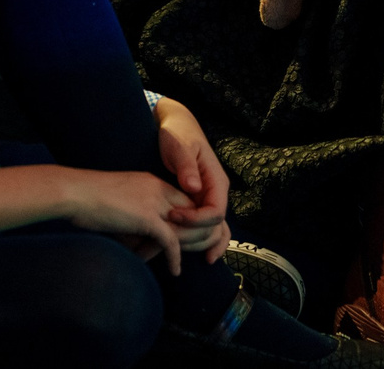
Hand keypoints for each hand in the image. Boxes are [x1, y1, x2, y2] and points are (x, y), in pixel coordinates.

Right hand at [56, 168, 207, 274]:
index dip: (192, 220)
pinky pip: (170, 241)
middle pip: (195, 211)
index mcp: (153, 181)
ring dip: (192, 247)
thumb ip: (135, 212)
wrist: (74, 191)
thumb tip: (139, 235)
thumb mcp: (121, 197)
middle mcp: (158, 189)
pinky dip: (175, 258)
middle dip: (200, 233)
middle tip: (199, 252)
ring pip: (188, 226)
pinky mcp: (146, 217)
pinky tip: (175, 270)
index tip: (190, 238)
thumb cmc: (88, 197)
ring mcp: (154, 202)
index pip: (186, 199)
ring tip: (190, 262)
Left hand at [154, 96, 231, 256]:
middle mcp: (217, 194)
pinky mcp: (198, 204)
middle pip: (213, 228)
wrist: (176, 127)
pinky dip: (204, 243)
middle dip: (191, 237)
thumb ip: (187, 166)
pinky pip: (206, 229)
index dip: (195, 221)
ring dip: (195, 245)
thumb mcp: (180, 146)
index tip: (171, 217)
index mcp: (216, 181)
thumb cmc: (178, 134)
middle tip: (166, 241)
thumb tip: (194, 186)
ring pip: (212, 232)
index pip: (215, 213)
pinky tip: (200, 257)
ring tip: (174, 256)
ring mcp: (209, 200)